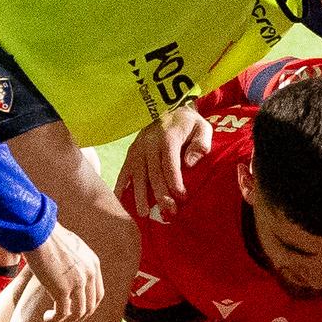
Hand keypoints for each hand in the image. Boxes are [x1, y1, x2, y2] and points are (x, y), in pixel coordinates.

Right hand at [12, 222, 104, 321]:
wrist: (38, 232)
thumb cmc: (48, 235)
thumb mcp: (70, 245)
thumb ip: (75, 259)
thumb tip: (67, 268)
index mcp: (93, 263)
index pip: (97, 293)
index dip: (88, 306)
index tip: (75, 311)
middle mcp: (89, 273)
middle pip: (90, 306)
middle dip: (78, 318)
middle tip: (65, 321)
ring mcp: (78, 282)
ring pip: (78, 313)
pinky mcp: (63, 289)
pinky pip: (63, 313)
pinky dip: (56, 320)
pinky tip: (47, 318)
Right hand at [118, 105, 213, 219]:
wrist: (167, 107)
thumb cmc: (188, 124)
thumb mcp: (202, 127)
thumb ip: (201, 144)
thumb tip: (190, 163)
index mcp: (168, 138)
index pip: (170, 164)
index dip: (175, 181)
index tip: (181, 197)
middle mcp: (150, 144)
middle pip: (154, 173)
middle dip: (161, 194)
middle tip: (169, 212)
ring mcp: (138, 149)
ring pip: (138, 175)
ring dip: (140, 195)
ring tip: (143, 214)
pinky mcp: (131, 153)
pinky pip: (124, 172)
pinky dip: (120, 187)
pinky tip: (119, 202)